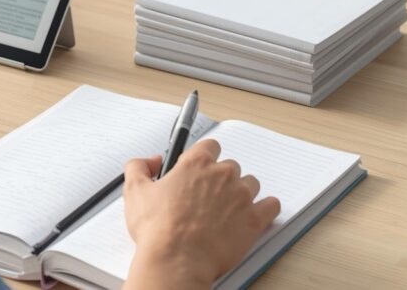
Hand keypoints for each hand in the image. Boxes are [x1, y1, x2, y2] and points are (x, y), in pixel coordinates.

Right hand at [122, 139, 280, 289]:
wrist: (177, 260)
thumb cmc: (158, 229)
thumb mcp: (134, 191)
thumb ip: (139, 166)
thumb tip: (150, 161)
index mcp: (196, 164)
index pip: (210, 145)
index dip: (204, 157)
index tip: (198, 167)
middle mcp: (222, 175)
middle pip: (230, 166)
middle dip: (220, 178)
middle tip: (206, 196)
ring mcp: (242, 196)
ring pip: (250, 184)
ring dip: (241, 192)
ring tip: (226, 209)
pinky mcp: (255, 219)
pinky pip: (271, 205)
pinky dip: (265, 208)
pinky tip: (253, 214)